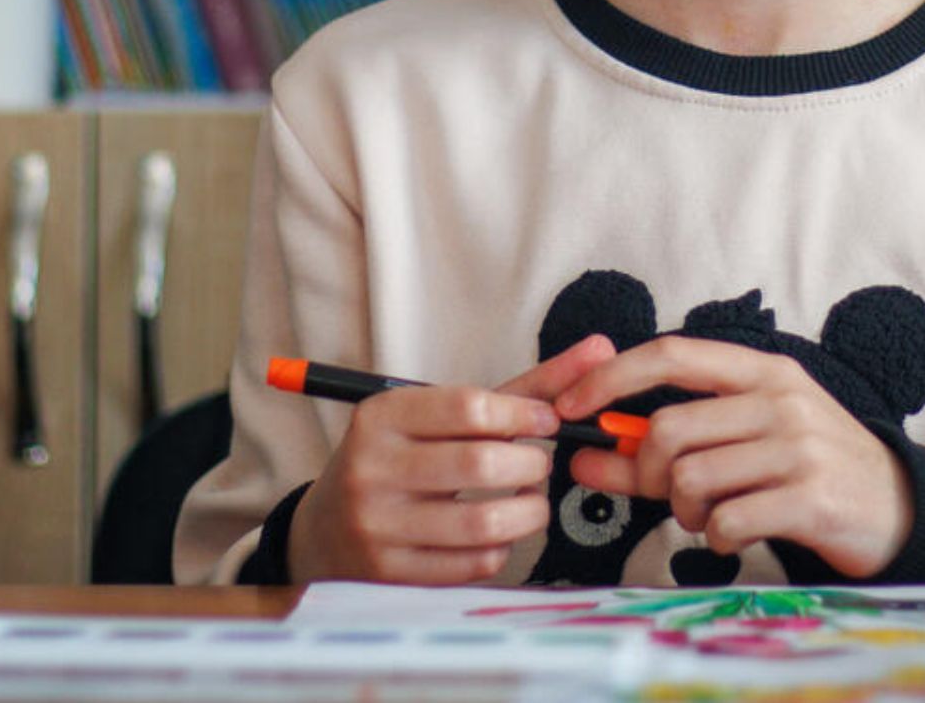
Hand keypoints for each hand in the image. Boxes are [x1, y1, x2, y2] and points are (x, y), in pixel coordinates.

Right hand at [288, 334, 616, 583]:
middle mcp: (373, 468)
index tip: (548, 422)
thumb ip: (522, 388)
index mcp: (381, 417)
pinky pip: (473, 563)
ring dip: (529, 513)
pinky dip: (502, 547)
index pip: (468, 406)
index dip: (523, 414)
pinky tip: (496, 532)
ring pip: (484, 523)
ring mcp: (379, 526)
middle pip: (482, 464)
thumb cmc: (402, 459)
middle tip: (540, 466)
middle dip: (532, 466)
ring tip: (531, 501)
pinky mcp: (391, 573)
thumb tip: (599, 351)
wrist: (325, 529)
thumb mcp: (441, 416)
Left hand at [554, 337, 913, 577]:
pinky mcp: (811, 498)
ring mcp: (799, 447)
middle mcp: (780, 399)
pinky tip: (731, 535)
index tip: (569, 407)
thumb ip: (664, 448)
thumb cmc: (805, 469)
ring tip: (706, 517)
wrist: (896, 508)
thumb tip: (586, 456)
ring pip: (691, 478)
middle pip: (669, 429)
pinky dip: (713, 537)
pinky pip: (725, 521)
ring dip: (682, 512)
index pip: (671, 354)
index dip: (611, 378)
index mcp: (761, 372)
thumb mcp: (744, 442)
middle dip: (645, 473)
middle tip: (661, 495)